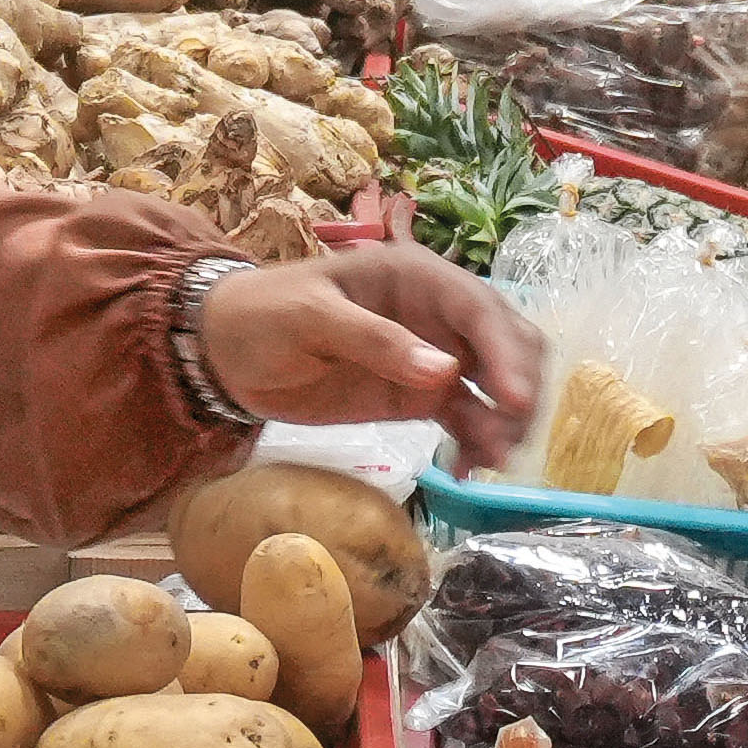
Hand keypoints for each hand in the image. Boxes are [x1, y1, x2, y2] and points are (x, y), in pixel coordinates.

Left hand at [196, 247, 542, 466]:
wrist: (229, 352)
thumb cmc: (265, 314)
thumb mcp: (309, 317)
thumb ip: (373, 340)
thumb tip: (444, 371)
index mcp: (415, 276)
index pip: (479, 307)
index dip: (505, 350)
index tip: (514, 399)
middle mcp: (437, 314)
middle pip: (505, 344)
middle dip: (518, 388)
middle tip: (510, 436)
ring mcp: (433, 357)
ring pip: (495, 386)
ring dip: (504, 421)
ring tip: (488, 461)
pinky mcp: (421, 397)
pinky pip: (467, 418)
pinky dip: (478, 442)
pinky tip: (467, 471)